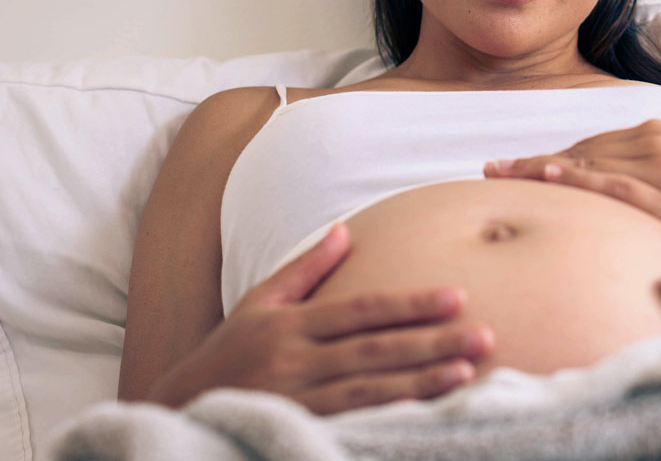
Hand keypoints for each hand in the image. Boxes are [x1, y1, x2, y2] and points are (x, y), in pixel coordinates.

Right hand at [148, 223, 494, 413]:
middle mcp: (296, 360)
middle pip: (377, 349)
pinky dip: (389, 419)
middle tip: (485, 335)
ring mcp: (298, 400)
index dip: (411, 303)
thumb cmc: (225, 355)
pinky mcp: (300, 430)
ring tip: (465, 373)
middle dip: (433, 341)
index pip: (363, 309)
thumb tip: (344, 229)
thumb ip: (305, 270)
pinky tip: (424, 414)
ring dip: (421, 382)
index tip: (456, 296)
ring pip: (370, 390)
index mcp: (291, 324)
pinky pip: (351, 425)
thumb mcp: (258, 303)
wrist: (176, 411)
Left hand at [483, 119, 660, 247]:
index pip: (589, 145)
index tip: (513, 164)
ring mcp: (658, 167)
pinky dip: (575, 180)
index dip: (548, 156)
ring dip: (538, 171)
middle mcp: (653, 142)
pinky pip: (609, 184)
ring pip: (585, 165)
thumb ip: (648, 171)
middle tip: (490, 171)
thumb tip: (605, 184)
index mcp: (656, 132)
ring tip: (499, 176)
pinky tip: (546, 177)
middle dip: (532, 164)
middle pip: (578, 153)